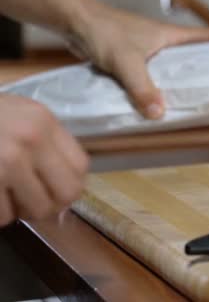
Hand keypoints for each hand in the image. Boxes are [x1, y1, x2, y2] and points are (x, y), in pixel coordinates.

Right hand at [0, 94, 88, 226]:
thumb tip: (66, 185)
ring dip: (21, 210)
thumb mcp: (21, 114)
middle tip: (33, 201)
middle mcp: (30, 140)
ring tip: (6, 196)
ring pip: (35, 210)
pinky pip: (3, 215)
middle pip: (66, 194)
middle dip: (52, 204)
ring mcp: (5, 163)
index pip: (80, 166)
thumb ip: (46, 143)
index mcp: (43, 121)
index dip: (70, 183)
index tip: (56, 189)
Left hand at [68, 3, 208, 118]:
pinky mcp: (133, 61)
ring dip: (178, 84)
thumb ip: (142, 88)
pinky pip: (151, 77)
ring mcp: (148, 51)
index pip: (208, 38)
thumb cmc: (104, 31)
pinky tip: (156, 104)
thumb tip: (159, 114)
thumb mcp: (126, 62)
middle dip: (205, 74)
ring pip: (171, 70)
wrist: (73, 23)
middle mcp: (163, 43)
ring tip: (190, 104)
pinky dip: (156, 89)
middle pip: (193, 58)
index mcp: (171, 36)